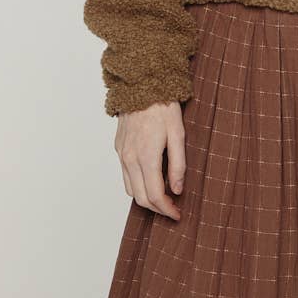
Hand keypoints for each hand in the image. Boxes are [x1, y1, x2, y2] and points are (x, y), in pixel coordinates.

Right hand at [114, 100, 186, 219]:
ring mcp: (122, 154)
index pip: (155, 195)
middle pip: (140, 198)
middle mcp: (130, 158)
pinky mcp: (119, 148)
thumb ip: (178, 163)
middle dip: (157, 209)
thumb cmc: (163, 105)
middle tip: (172, 209)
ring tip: (163, 196)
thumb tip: (177, 189)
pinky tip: (150, 179)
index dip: (167, 210)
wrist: (141, 84)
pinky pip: (125, 176)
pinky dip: (137, 185)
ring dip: (146, 199)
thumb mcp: (178, 133)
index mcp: (146, 156)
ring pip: (130, 189)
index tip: (178, 214)